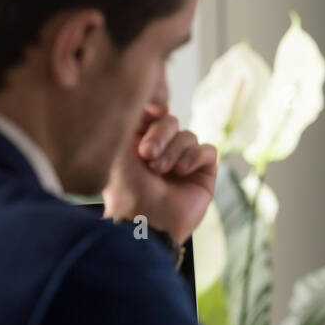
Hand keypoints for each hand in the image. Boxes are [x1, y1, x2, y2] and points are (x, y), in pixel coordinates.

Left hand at [102, 104, 217, 245]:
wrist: (145, 221)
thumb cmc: (125, 190)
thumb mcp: (117, 151)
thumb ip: (130, 123)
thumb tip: (149, 104)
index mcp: (139, 144)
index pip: (153, 116)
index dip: (153, 113)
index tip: (149, 115)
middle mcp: (163, 151)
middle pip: (172, 122)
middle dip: (160, 134)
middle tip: (146, 154)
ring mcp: (184, 162)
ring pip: (189, 135)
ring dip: (173, 151)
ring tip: (160, 171)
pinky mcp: (203, 174)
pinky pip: (207, 150)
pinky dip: (194, 157)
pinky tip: (181, 172)